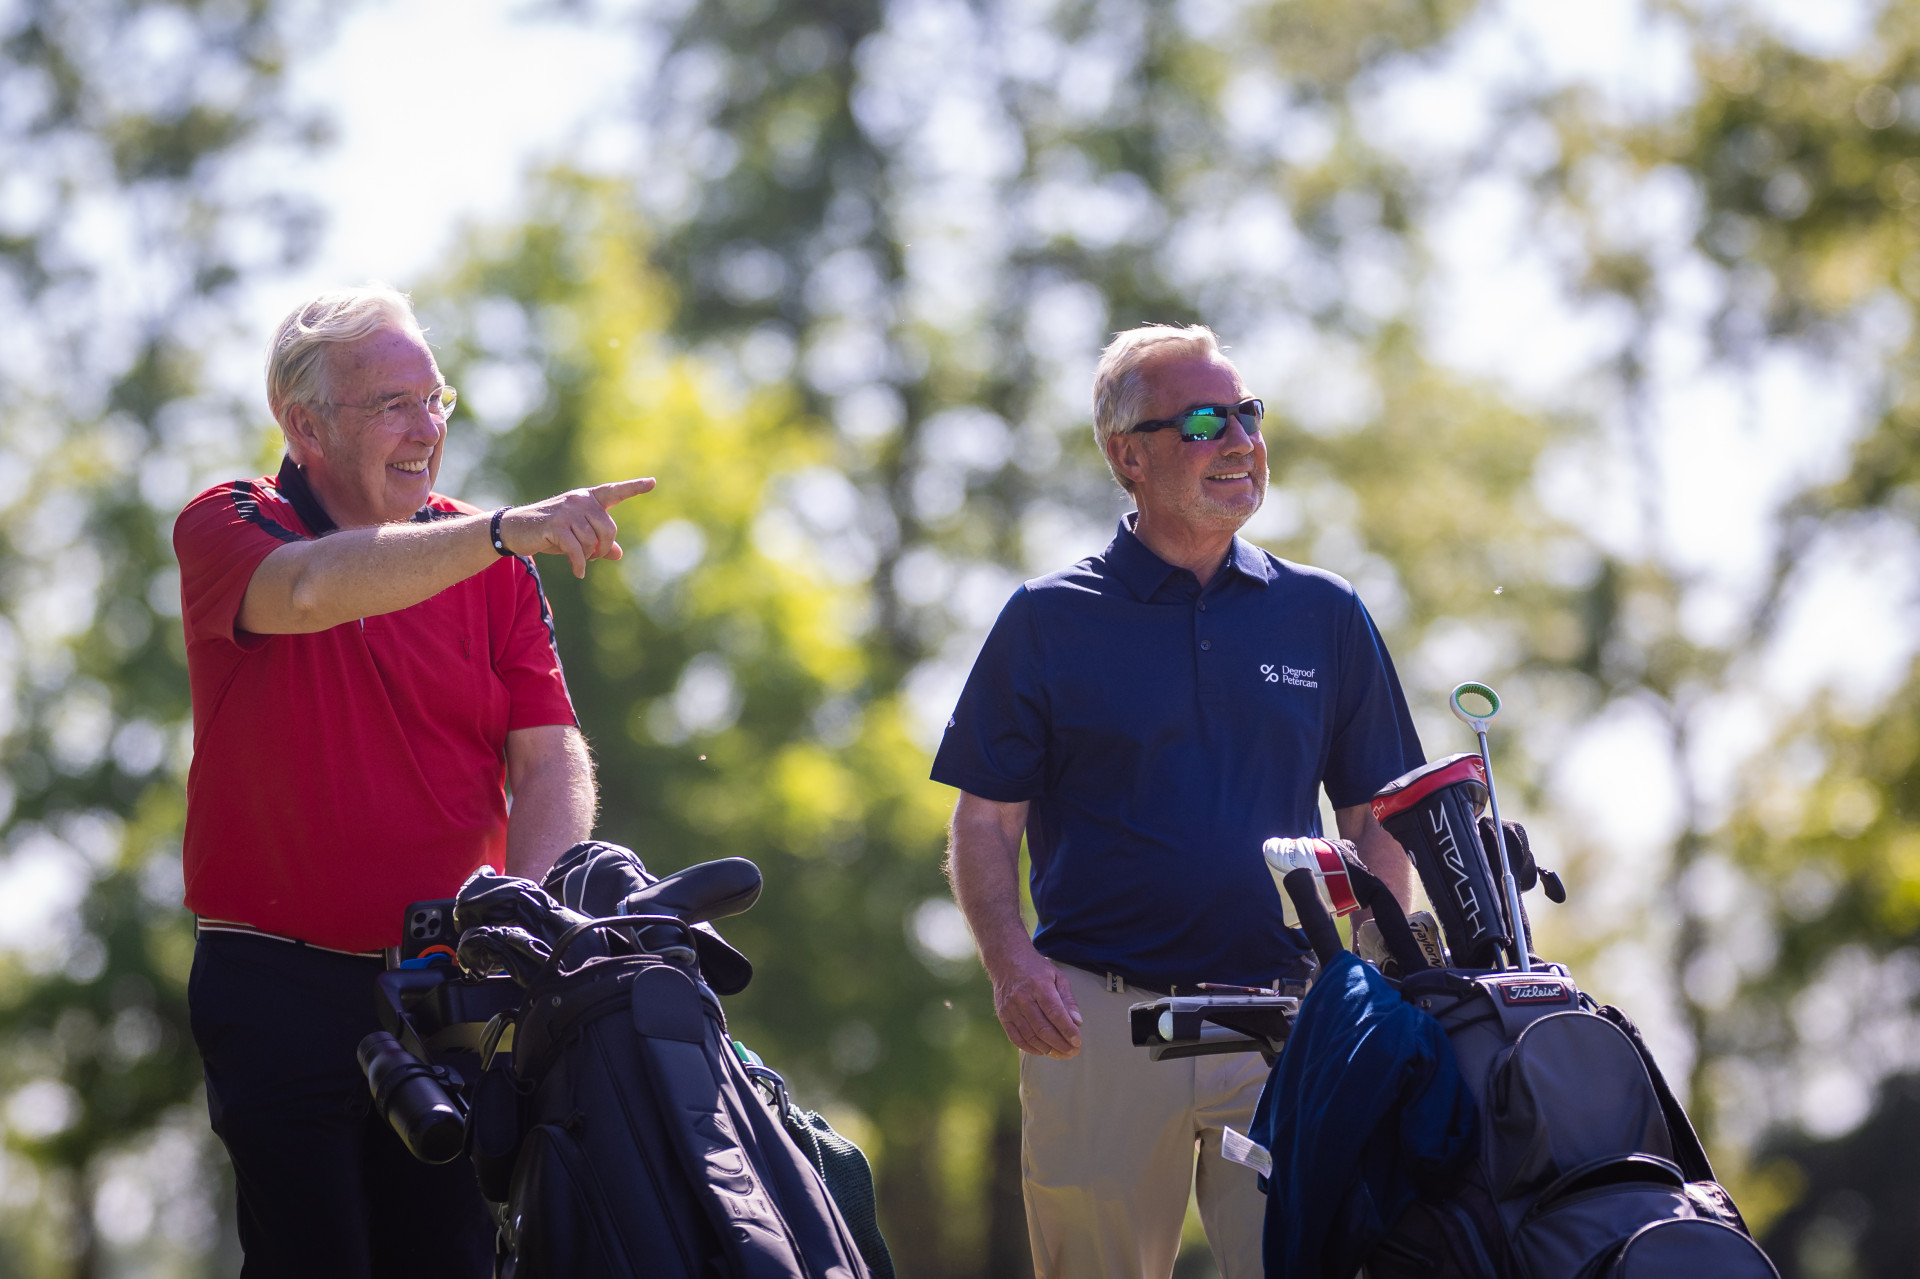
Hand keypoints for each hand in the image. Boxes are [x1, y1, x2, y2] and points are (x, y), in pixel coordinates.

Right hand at [498, 478, 655, 577]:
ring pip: (592, 541)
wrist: (515, 530)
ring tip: (579, 559)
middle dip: (603, 548)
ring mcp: (567, 511)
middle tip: (591, 556)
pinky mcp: (556, 525)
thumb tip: (618, 554)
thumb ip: (598, 543)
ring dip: (588, 556)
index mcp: (587, 499)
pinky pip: (577, 550)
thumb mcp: (577, 536)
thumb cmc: (550, 532)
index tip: (652, 482)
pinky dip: (579, 564)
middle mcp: (579, 500)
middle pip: (609, 529)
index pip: (614, 492)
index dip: (634, 488)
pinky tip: (578, 572)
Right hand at [985, 945, 1082, 1057]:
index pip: (1055, 1013)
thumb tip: (1077, 1022)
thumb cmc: (1036, 969)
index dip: (1067, 1030)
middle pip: (1043, 1028)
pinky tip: (1043, 1051)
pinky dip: (1030, 1048)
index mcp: (1039, 985)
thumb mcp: (1058, 976)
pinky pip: (1016, 1038)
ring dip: (1048, 1049)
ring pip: (1030, 1036)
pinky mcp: (1003, 1015)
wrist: (1006, 959)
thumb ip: (1068, 1000)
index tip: (1078, 1041)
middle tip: (1073, 1052)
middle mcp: (1023, 998)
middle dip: (1060, 1044)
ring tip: (1061, 1054)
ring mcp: (1011, 1008)